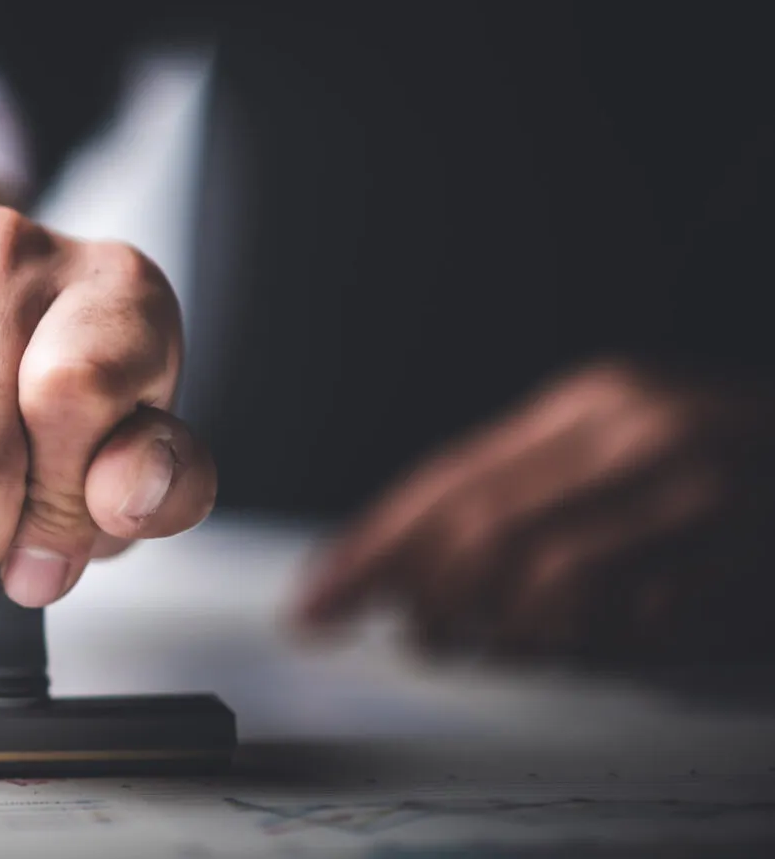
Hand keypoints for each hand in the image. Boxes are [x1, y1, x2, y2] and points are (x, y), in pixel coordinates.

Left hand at [295, 359, 774, 661]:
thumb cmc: (729, 459)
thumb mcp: (622, 443)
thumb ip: (526, 489)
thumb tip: (407, 564)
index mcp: (589, 402)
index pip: (448, 479)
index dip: (372, 547)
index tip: (317, 603)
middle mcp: (636, 435)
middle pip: (481, 530)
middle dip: (427, 598)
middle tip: (416, 637)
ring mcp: (696, 495)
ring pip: (548, 584)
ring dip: (512, 636)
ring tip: (508, 646)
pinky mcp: (745, 558)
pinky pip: (640, 623)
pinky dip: (603, 646)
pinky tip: (604, 643)